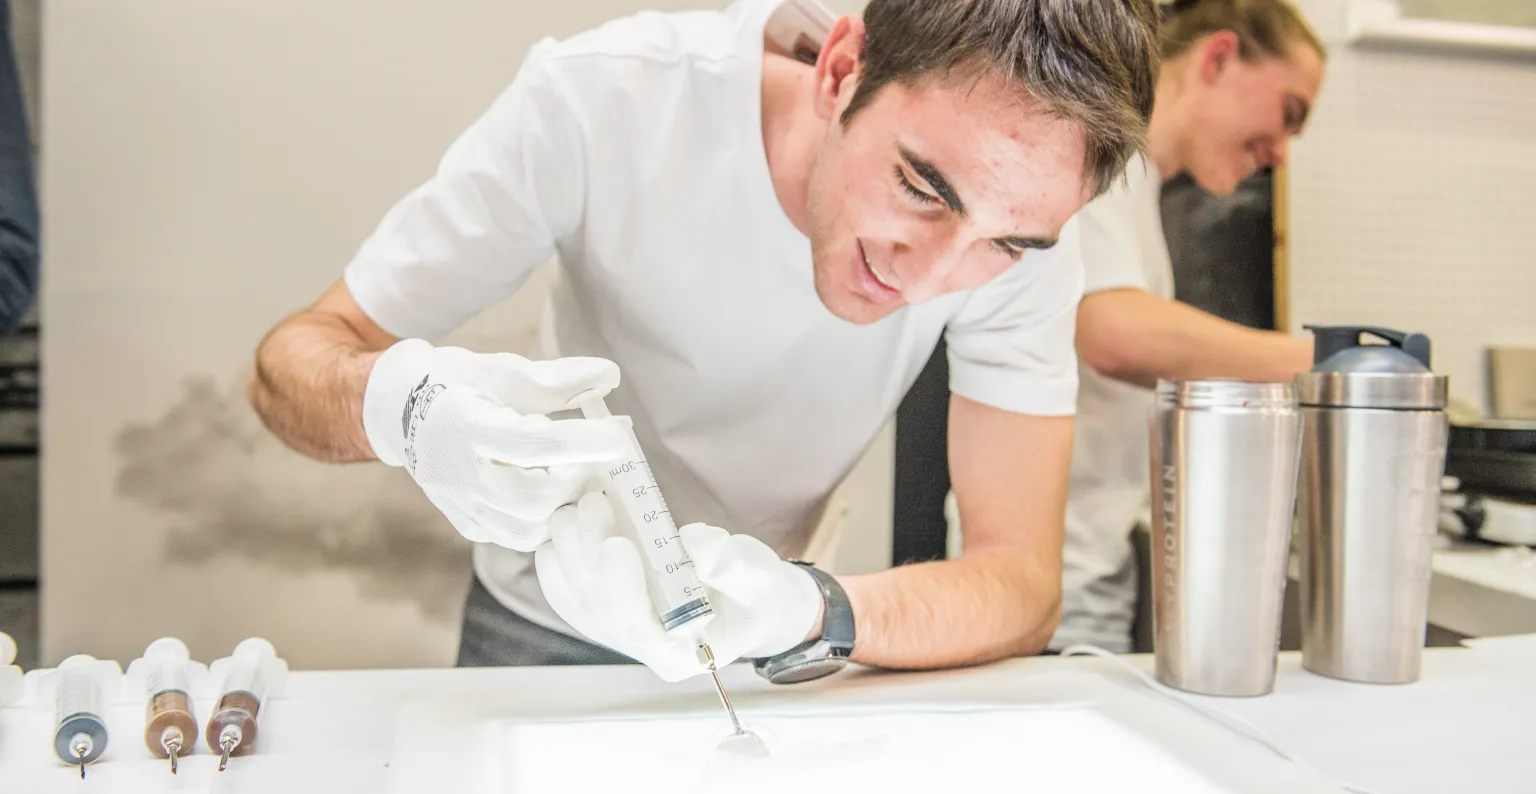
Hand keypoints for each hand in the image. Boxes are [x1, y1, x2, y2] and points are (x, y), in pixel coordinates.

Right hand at [361, 339, 627, 551]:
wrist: (400, 411)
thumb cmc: (459, 383)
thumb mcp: (503, 369)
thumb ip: (557, 378)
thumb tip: (611, 376)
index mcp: (465, 426)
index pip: (530, 443)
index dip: (579, 442)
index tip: (619, 437)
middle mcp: (457, 473)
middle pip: (529, 498)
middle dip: (572, 482)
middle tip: (593, 460)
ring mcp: (458, 504)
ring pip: (524, 529)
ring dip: (560, 506)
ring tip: (572, 476)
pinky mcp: (464, 523)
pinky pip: (512, 537)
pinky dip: (542, 521)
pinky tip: (551, 493)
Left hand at [534, 497, 822, 681]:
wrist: (749, 600)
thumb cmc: (757, 591)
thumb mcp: (758, 576)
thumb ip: (728, 563)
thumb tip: (690, 541)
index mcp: (680, 653)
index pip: (639, 627)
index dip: (622, 587)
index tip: (618, 542)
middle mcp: (642, 649)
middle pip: (599, 607)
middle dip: (589, 553)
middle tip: (594, 501)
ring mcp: (618, 633)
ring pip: (576, 597)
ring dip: (569, 548)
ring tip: (579, 501)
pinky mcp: (604, 610)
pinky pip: (566, 590)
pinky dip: (557, 557)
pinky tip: (560, 523)